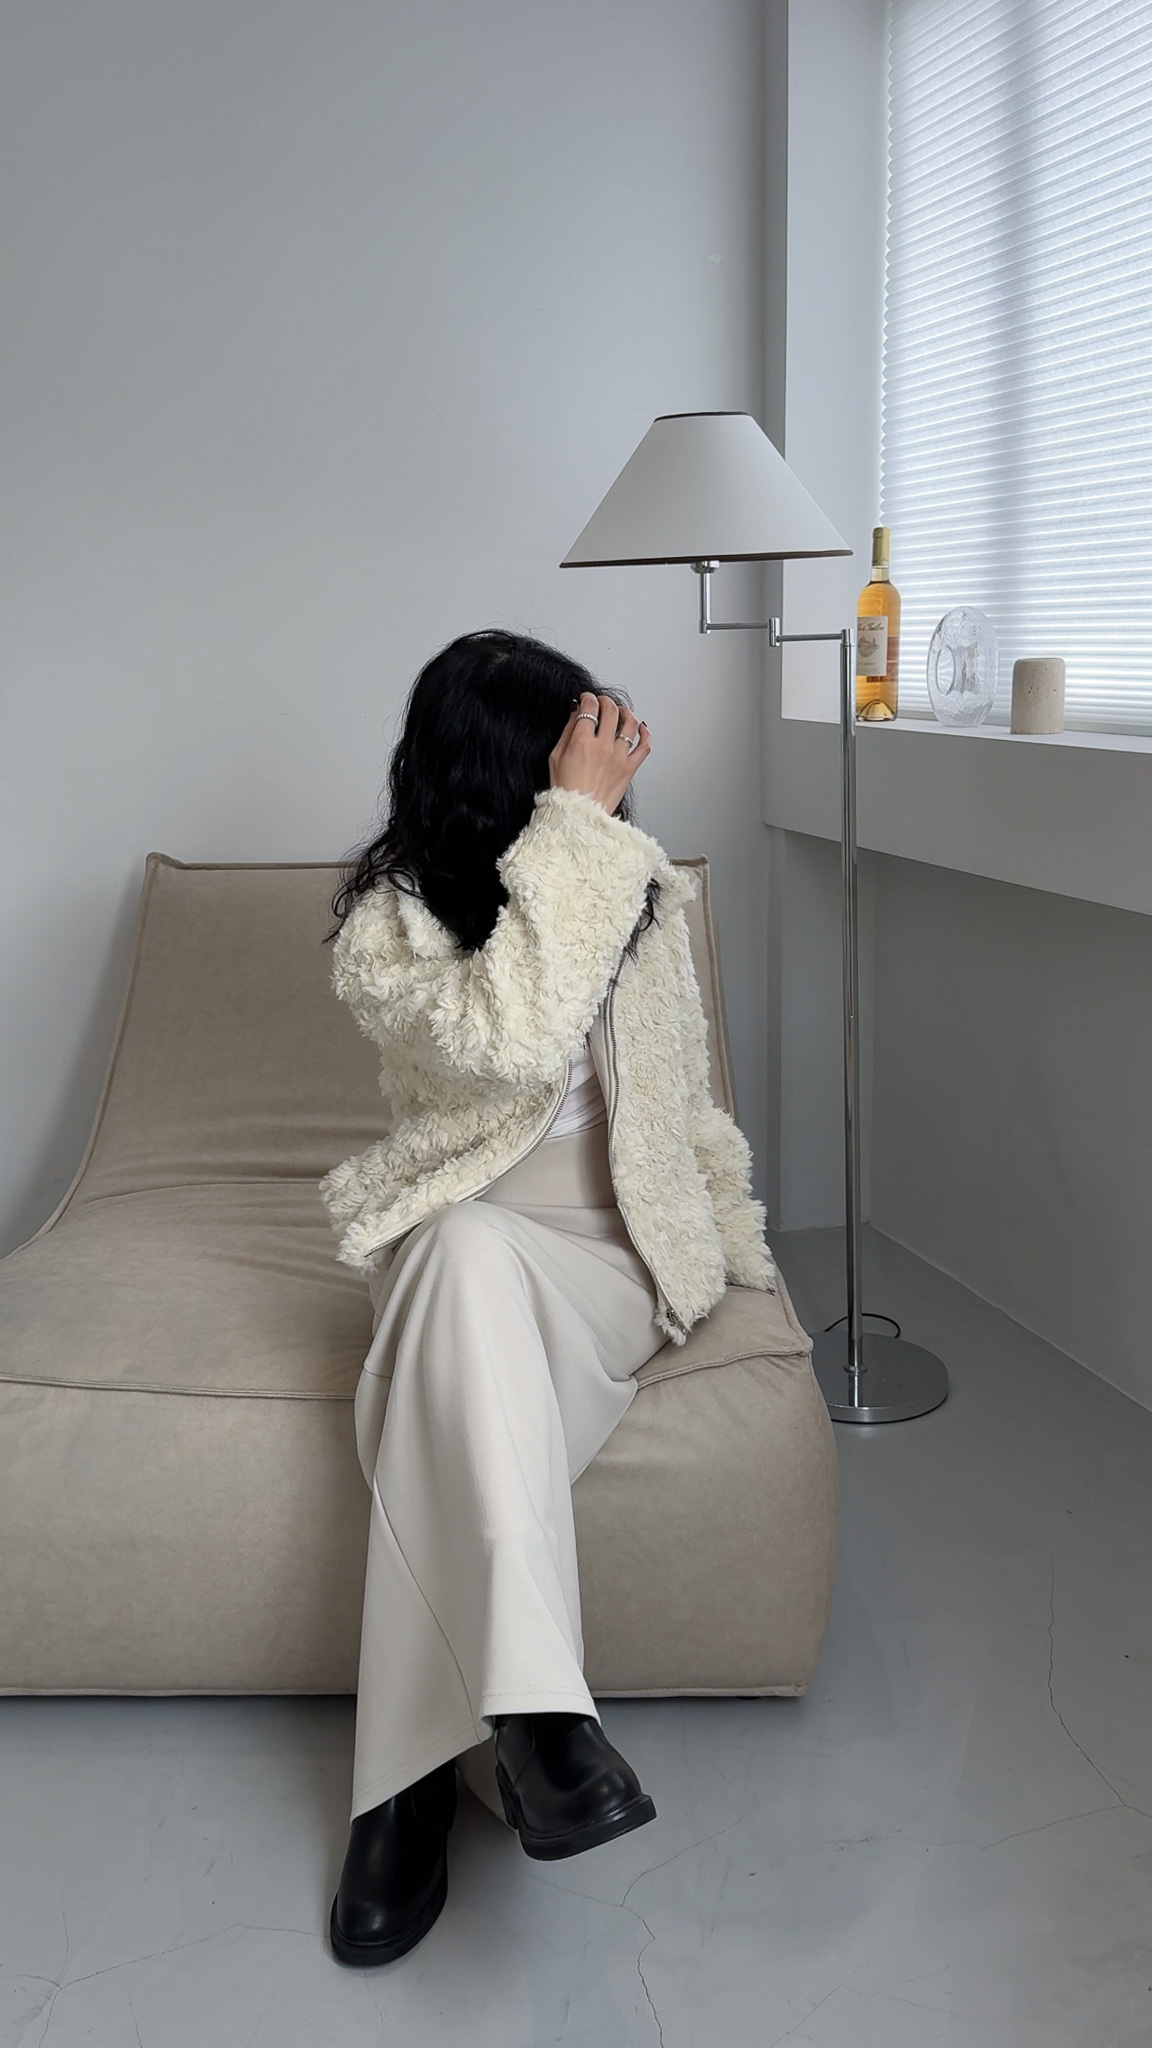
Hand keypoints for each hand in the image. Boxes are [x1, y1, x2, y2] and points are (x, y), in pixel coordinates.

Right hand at [548, 692, 650, 812]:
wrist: (579, 815)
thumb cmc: (565, 790)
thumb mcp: (555, 757)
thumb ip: (567, 732)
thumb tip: (576, 714)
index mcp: (582, 742)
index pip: (590, 708)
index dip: (588, 698)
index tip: (586, 698)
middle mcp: (603, 747)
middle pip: (611, 711)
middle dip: (605, 701)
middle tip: (602, 702)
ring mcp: (619, 757)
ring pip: (630, 724)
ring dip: (625, 712)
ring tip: (620, 711)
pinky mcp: (629, 769)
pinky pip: (644, 747)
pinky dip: (645, 734)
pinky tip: (642, 728)